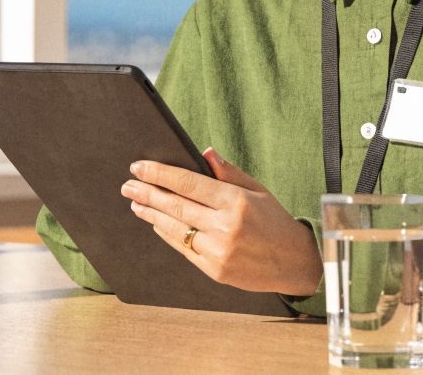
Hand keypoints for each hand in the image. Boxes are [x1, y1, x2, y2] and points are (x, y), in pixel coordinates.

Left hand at [120, 147, 322, 295]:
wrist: (294, 262)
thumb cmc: (275, 221)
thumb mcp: (257, 190)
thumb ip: (229, 173)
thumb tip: (204, 153)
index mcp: (235, 202)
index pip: (187, 183)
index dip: (159, 174)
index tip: (139, 167)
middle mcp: (225, 226)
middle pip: (175, 206)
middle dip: (147, 194)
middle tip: (128, 186)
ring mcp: (218, 251)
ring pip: (175, 229)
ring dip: (152, 215)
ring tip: (135, 204)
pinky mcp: (214, 270)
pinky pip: (183, 249)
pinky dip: (168, 234)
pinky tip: (157, 224)